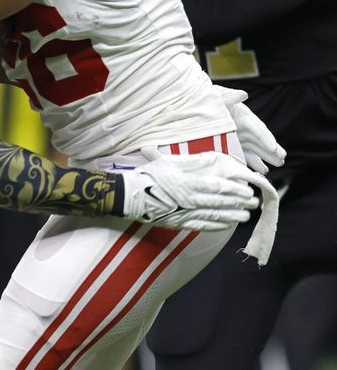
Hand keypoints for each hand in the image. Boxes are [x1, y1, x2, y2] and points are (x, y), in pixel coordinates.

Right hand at [121, 151, 258, 230]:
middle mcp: (190, 200)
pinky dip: (217, 226)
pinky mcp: (180, 223)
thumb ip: (191, 161)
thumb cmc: (150, 175)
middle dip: (239, 203)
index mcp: (188, 183)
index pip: (218, 187)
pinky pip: (203, 226)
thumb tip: (211, 157)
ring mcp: (186, 213)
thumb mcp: (168, 162)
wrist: (131, 196)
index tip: (248, 189)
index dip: (235, 189)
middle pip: (220, 202)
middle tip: (253, 202)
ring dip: (233, 216)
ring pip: (215, 216)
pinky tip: (227, 225)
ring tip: (246, 216)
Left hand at [212, 85, 285, 173]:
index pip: (256, 128)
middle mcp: (241, 126)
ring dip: (265, 157)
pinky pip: (244, 154)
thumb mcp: (217, 96)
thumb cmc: (206, 99)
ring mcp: (237, 136)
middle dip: (271, 149)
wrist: (193, 106)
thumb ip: (229, 97)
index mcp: (240, 114)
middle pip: (259, 139)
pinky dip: (252, 162)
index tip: (274, 148)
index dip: (265, 138)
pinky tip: (263, 169)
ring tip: (278, 164)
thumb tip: (243, 94)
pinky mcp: (230, 144)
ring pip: (254, 148)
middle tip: (282, 157)